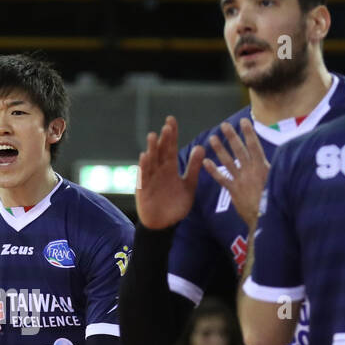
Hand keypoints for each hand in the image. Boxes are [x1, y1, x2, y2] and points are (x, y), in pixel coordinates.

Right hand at [135, 115, 202, 229]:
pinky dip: (143, 167)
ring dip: (151, 149)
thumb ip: (194, 167)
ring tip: (153, 136)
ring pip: (150, 161)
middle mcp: (159, 170)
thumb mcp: (189, 185)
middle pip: (161, 151)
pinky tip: (144, 156)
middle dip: (163, 139)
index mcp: (170, 168)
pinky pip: (143, 176)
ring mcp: (150, 179)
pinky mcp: (143, 189)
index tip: (171, 120)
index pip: (170, 147)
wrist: (165, 224)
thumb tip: (201, 147)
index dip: (171, 134)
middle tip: (167, 126)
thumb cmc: (176, 205)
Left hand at [202, 118, 268, 229]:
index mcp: (264, 167)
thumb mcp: (279, 181)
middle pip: (240, 150)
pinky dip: (213, 170)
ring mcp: (241, 180)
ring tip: (212, 138)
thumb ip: (275, 169)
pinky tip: (205, 162)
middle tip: (223, 125)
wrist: (267, 218)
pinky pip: (222, 179)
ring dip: (220, 149)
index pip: (255, 146)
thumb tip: (281, 157)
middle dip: (232, 136)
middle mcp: (251, 171)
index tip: (243, 121)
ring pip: (228, 162)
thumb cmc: (276, 200)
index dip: (249, 133)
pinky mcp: (234, 191)